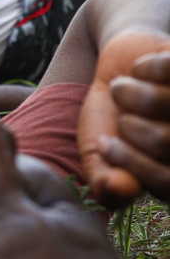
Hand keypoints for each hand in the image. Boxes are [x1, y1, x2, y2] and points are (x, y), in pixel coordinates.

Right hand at [78, 32, 169, 204]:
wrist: (117, 70)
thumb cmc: (110, 118)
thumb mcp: (96, 155)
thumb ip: (104, 184)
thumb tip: (125, 190)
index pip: (166, 180)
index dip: (130, 162)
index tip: (106, 145)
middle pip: (163, 140)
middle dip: (127, 126)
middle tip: (122, 116)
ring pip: (162, 102)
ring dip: (128, 92)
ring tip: (123, 89)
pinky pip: (166, 69)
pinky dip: (143, 68)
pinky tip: (143, 70)